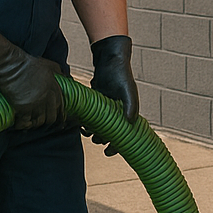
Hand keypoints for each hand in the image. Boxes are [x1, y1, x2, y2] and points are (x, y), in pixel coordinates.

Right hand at [0, 30, 65, 129]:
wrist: (10, 64)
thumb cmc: (26, 62)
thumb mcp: (47, 64)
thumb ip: (58, 70)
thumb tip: (66, 76)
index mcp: (54, 87)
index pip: (61, 106)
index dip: (60, 115)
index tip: (60, 121)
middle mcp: (47, 97)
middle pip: (52, 117)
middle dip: (47, 121)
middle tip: (42, 124)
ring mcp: (36, 103)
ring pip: (40, 121)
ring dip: (34, 124)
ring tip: (29, 124)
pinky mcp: (23, 107)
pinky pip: (25, 122)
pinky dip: (22, 125)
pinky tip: (18, 125)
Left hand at [84, 34, 137, 154]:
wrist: (110, 60)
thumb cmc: (122, 75)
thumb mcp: (128, 91)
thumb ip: (131, 106)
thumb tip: (130, 121)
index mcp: (128, 113)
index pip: (125, 136)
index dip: (117, 147)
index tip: (108, 153)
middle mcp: (118, 113)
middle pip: (110, 134)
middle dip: (102, 140)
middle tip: (95, 139)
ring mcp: (107, 109)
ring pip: (100, 127)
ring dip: (93, 132)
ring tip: (86, 132)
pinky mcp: (98, 103)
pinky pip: (92, 118)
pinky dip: (87, 122)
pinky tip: (81, 123)